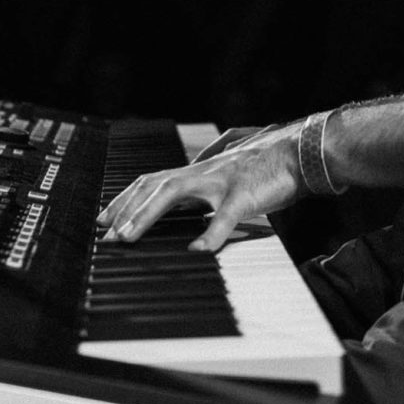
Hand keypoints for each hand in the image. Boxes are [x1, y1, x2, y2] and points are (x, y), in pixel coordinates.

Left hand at [96, 122, 303, 251]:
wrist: (300, 152)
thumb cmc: (266, 169)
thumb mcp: (227, 180)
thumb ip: (205, 193)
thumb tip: (190, 219)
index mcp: (197, 171)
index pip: (151, 181)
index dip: (125, 199)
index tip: (104, 219)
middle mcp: (202, 172)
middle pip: (152, 184)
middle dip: (124, 208)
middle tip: (105, 233)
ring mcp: (220, 181)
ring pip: (173, 192)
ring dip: (146, 215)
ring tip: (128, 237)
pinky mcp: (244, 194)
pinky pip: (224, 216)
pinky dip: (209, 234)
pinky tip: (198, 251)